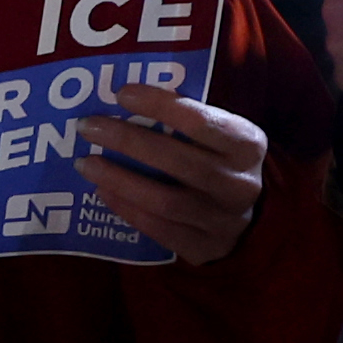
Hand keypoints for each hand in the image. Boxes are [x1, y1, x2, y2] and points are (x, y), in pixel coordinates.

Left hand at [78, 85, 270, 264]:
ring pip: (165, 200)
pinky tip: (103, 192)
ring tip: (86, 164)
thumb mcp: (224, 136)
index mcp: (247, 145)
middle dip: (127, 141)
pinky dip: (127, 210)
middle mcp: (239, 183)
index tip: (122, 94)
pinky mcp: (206, 249)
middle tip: (88, 127)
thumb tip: (125, 100)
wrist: (256, 218)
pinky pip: (160, 230)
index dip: (159, 105)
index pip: (200, 121)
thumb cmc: (225, 163)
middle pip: (176, 160)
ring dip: (119, 180)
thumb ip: (189, 120)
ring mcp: (224, 221)